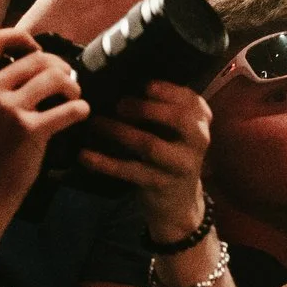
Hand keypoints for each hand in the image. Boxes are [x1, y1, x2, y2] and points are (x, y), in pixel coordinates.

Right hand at [0, 30, 88, 227]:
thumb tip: (31, 60)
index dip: (22, 38)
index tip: (38, 50)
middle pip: (38, 58)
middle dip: (61, 67)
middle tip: (67, 82)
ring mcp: (6, 109)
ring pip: (57, 76)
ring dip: (73, 87)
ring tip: (73, 98)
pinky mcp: (28, 130)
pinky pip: (71, 107)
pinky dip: (81, 110)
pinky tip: (79, 115)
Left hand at [75, 81, 211, 241]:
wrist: (179, 202)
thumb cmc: (172, 156)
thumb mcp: (177, 132)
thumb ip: (164, 112)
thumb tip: (127, 85)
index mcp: (201, 122)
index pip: (191, 100)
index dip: (168, 90)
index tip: (145, 84)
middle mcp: (197, 141)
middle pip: (179, 119)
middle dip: (147, 108)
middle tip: (119, 104)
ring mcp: (180, 164)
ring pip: (150, 144)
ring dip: (120, 132)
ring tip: (97, 123)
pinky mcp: (159, 184)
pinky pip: (129, 171)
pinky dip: (105, 163)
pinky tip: (85, 155)